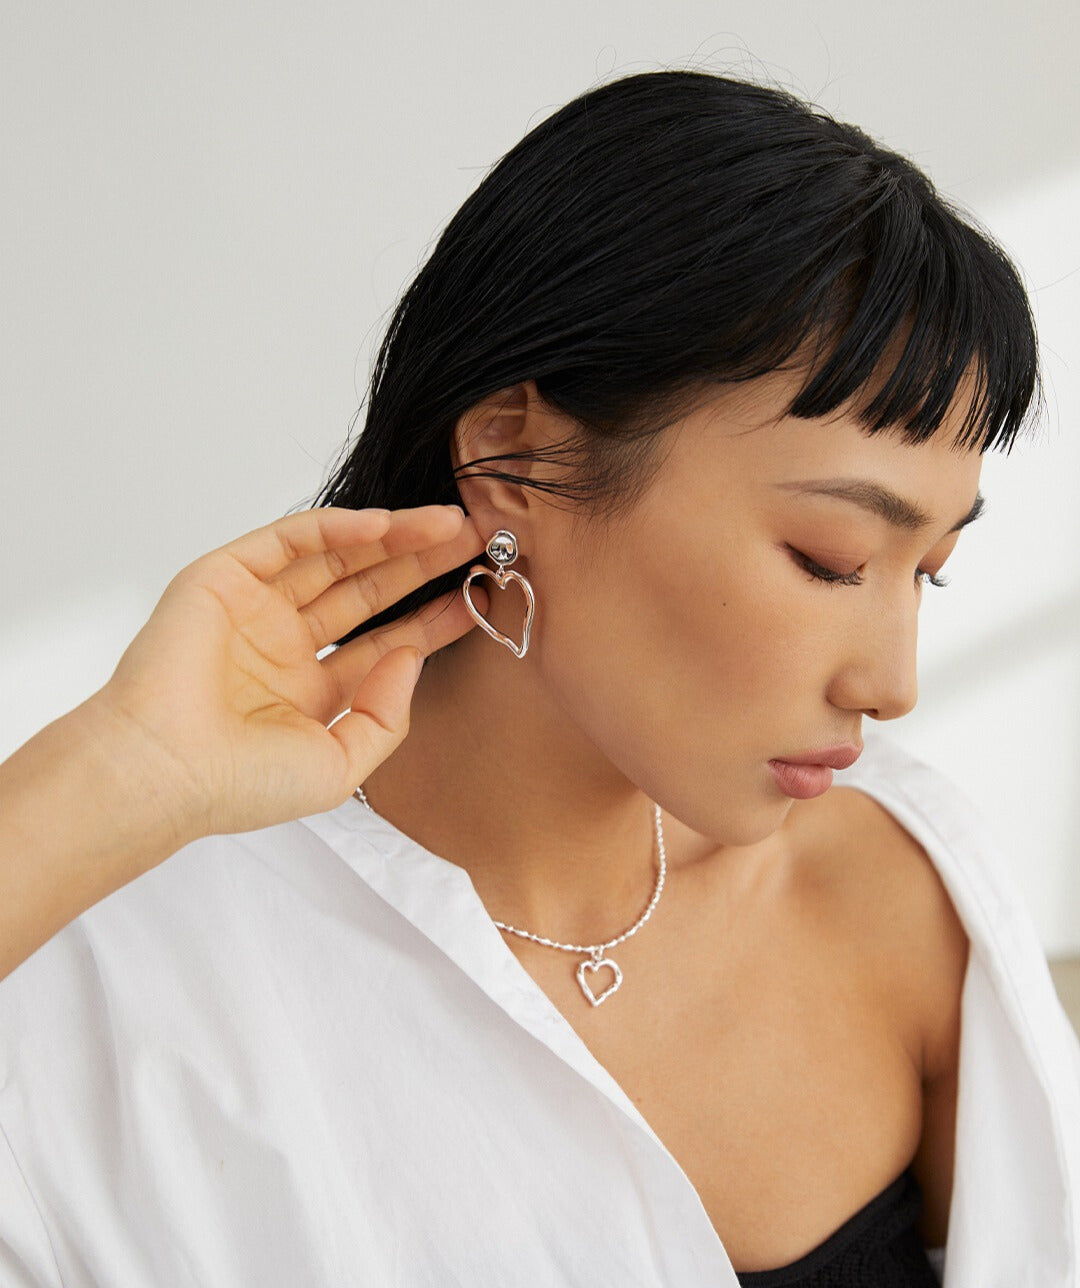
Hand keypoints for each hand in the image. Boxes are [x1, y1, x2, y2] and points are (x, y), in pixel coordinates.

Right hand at [89, 504, 488, 845]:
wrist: (165, 772)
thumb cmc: (239, 784)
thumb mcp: (340, 766)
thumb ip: (386, 716)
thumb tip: (410, 656)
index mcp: (309, 692)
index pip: (385, 642)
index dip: (432, 617)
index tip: (476, 595)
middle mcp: (283, 645)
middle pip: (368, 591)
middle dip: (421, 565)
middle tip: (474, 540)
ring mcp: (254, 610)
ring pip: (336, 559)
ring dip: (392, 538)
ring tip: (448, 523)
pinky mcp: (224, 578)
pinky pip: (290, 541)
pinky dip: (338, 528)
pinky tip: (386, 525)